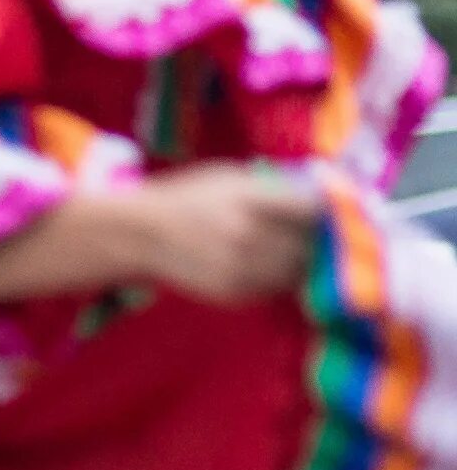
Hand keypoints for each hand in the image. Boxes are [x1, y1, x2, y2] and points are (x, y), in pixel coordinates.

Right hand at [128, 166, 321, 303]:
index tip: (329, 209)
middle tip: (316, 234)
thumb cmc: (187, 198)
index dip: (328, 210)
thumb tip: (320, 193)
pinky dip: (280, 279)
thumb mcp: (229, 177)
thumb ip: (274, 186)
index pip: (313, 209)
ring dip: (303, 263)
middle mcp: (248, 235)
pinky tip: (268, 265)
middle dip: (318, 240)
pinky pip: (276, 288)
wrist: (139, 236)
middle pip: (311, 244)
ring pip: (298, 272)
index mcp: (249, 200)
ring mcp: (242, 267)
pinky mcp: (235, 292)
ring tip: (293, 250)